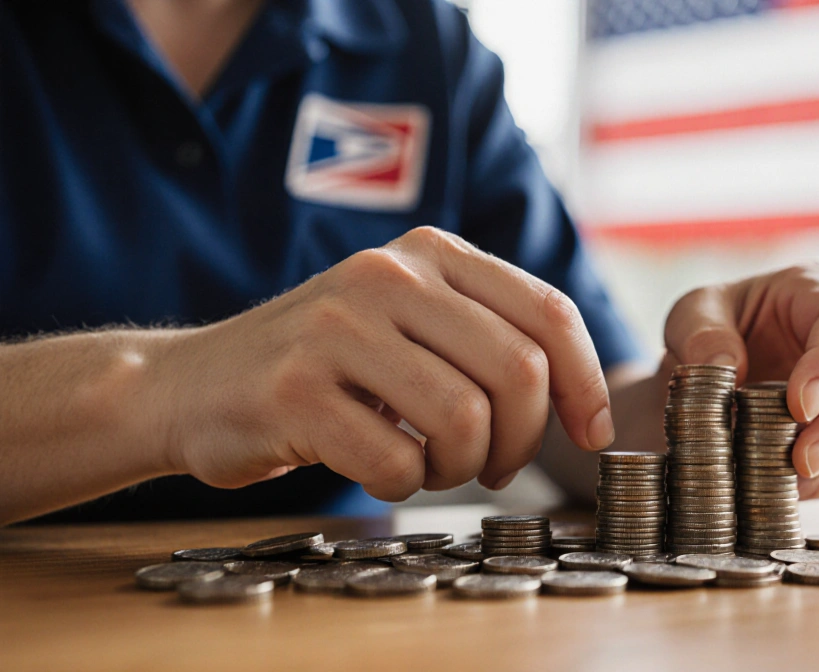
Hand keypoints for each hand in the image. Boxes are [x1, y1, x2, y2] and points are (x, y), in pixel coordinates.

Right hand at [159, 227, 613, 499]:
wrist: (191, 383)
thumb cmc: (324, 364)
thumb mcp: (408, 320)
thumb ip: (487, 334)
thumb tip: (583, 397)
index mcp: (429, 254)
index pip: (548, 313)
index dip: (585, 384)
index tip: (591, 433)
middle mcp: (388, 277)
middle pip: (519, 371)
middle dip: (524, 440)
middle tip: (495, 465)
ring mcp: (338, 329)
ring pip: (465, 420)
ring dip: (463, 468)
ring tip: (431, 464)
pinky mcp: (296, 390)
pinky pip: (397, 462)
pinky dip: (403, 484)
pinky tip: (379, 466)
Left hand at [663, 265, 818, 498]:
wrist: (695, 376)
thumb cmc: (704, 330)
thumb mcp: (690, 315)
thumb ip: (700, 332)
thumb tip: (725, 367)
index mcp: (813, 296)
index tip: (800, 406)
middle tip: (803, 460)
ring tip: (784, 482)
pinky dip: (818, 487)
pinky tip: (783, 491)